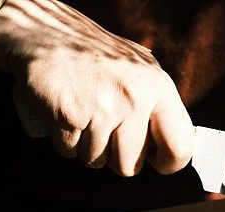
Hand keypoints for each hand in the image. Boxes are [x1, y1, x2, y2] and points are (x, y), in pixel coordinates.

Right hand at [0, 0, 192, 175]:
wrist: (44, 32)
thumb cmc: (96, 55)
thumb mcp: (141, 69)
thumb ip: (160, 104)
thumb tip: (176, 144)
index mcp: (158, 88)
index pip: (180, 147)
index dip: (168, 163)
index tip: (156, 161)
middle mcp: (133, 99)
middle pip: (129, 166)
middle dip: (115, 158)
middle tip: (106, 132)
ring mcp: (100, 109)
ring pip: (96, 162)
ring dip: (87, 148)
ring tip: (84, 116)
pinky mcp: (68, 117)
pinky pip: (69, 153)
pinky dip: (65, 141)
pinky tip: (67, 116)